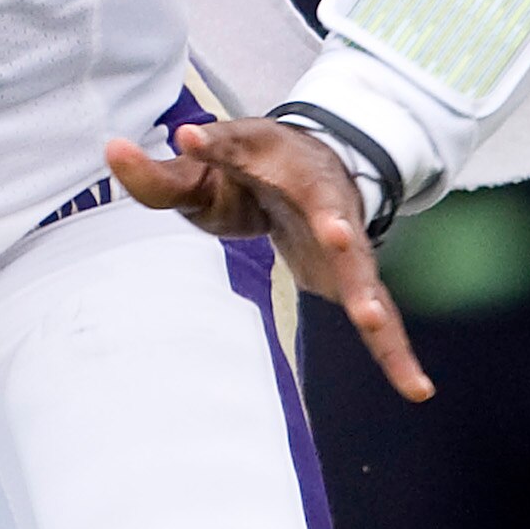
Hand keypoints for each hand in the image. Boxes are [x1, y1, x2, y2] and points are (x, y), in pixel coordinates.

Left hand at [104, 116, 433, 403]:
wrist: (317, 169)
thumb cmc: (253, 170)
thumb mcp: (205, 168)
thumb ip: (162, 170)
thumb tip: (113, 151)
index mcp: (276, 158)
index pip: (238, 145)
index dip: (215, 145)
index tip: (192, 140)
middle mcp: (323, 196)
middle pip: (329, 211)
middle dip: (334, 224)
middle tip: (337, 235)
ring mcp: (349, 243)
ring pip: (362, 272)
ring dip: (366, 296)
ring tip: (371, 320)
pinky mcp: (359, 281)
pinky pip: (383, 322)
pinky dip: (397, 354)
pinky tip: (416, 389)